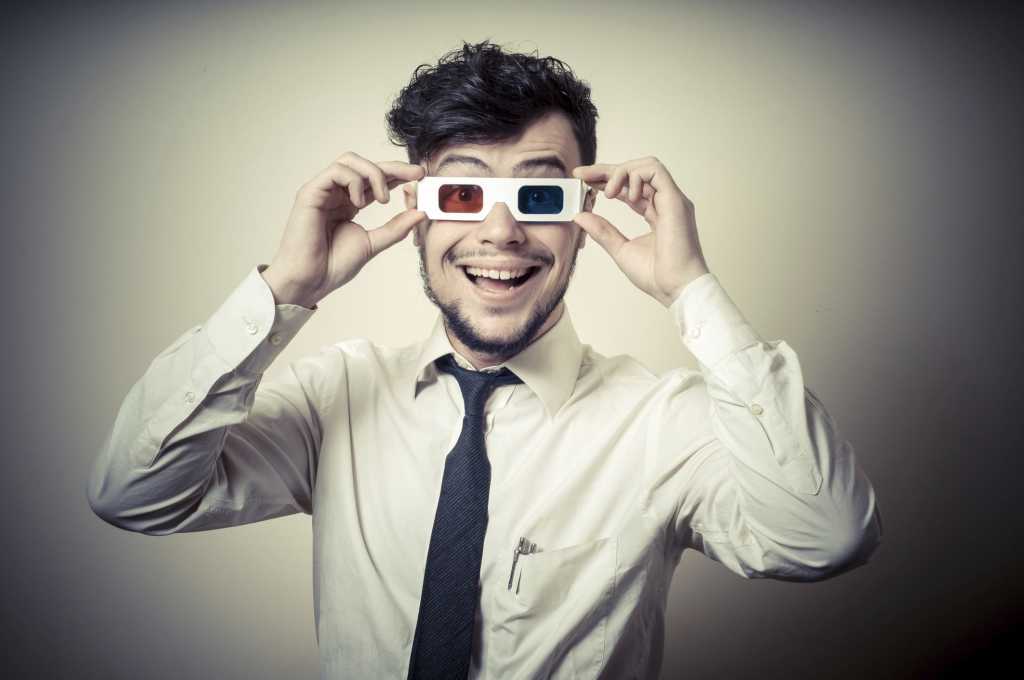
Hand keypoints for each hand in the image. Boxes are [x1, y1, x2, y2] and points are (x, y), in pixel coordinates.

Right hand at [263, 152, 425, 306]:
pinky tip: (359, 202)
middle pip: (365, 165)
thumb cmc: (333, 266)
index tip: (420, 175)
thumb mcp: (373, 243)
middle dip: (394, 167)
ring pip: (350, 160)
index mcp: (349, 203)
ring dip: (374, 174)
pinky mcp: (310, 192)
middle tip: (416, 173)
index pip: (375, 180)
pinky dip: (354, 181)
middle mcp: (335, 193)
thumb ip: (395, 227)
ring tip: (383, 199)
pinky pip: (336, 171)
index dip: (398, 174)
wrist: (310, 281)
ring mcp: (322, 191)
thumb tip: (421, 213)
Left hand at [572, 157, 709, 306]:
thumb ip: (602, 231)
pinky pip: (655, 172)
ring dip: (621, 172)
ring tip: (607, 193)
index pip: (629, 187)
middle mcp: (665, 202)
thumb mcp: (620, 249)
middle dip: (606, 170)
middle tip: (581, 174)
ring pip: (646, 166)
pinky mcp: (675, 200)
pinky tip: (624, 195)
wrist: (676, 288)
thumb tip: (580, 215)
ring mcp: (672, 200)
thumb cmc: (657, 276)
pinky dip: (635, 177)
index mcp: (655, 213)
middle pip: (635, 172)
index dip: (605, 179)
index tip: (582, 178)